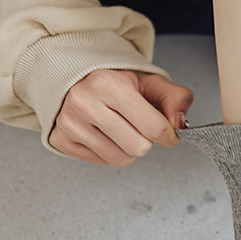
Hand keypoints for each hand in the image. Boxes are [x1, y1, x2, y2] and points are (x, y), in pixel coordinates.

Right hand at [49, 70, 193, 165]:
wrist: (76, 78)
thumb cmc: (117, 82)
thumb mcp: (151, 82)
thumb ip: (176, 98)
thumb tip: (180, 124)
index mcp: (109, 85)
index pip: (155, 128)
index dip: (169, 135)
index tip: (167, 132)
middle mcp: (84, 103)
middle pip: (139, 148)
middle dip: (145, 140)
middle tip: (137, 125)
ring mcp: (69, 123)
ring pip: (121, 159)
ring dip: (128, 148)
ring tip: (120, 128)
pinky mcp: (60, 139)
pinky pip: (102, 161)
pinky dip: (109, 151)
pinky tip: (103, 132)